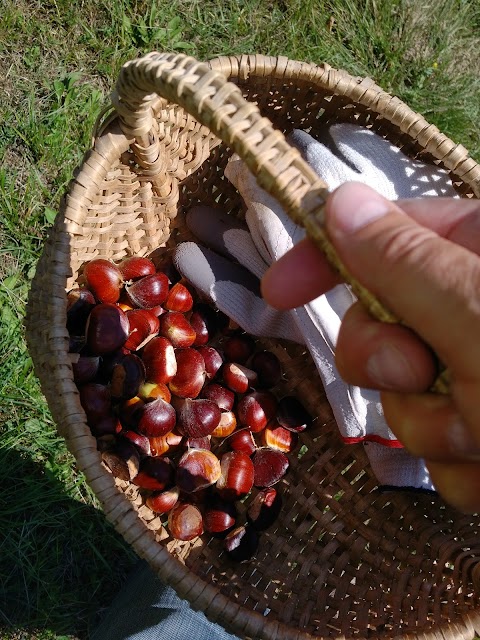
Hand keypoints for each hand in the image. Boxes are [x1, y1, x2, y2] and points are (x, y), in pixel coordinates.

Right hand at [262, 181, 479, 512]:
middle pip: (385, 326)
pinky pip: (438, 451)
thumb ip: (406, 261)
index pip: (387, 234)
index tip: (280, 290)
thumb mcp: (479, 315)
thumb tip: (337, 199)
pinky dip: (460, 469)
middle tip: (427, 375)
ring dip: (433, 428)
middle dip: (391, 365)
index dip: (328, 257)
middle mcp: (478, 312)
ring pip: (406, 398)